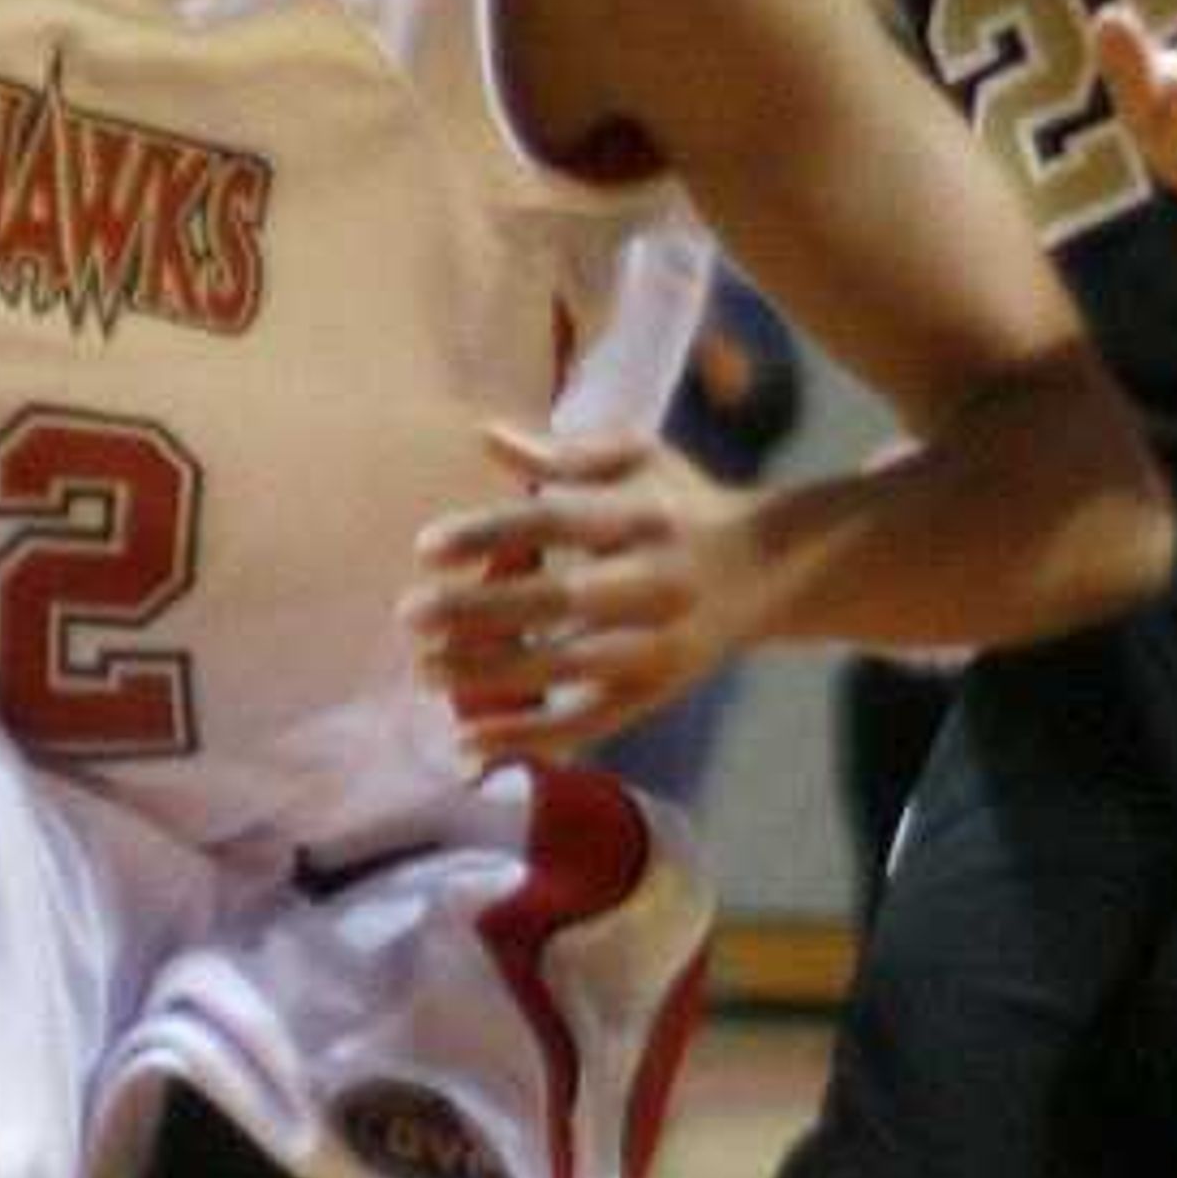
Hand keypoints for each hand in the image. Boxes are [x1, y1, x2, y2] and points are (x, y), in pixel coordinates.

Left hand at [404, 421, 747, 756]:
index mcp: (645, 515)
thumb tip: (485, 436)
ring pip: (569, 667)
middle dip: (478, 612)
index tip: (424, 549)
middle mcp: (657, 582)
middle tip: (408, 616)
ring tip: (424, 672)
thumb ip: (563, 454)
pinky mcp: (657, 693)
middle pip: (559, 600)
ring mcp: (660, 644)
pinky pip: (589, 723)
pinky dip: (528, 737)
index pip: (557, 521)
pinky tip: (468, 741)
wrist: (768, 570)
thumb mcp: (638, 459)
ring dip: (490, 676)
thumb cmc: (681, 504)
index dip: (489, 534)